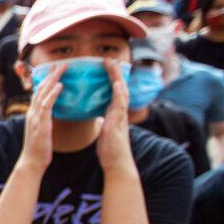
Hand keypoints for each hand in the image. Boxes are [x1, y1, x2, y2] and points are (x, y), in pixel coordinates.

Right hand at [18, 63, 61, 173]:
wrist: (32, 163)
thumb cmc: (39, 150)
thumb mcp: (42, 132)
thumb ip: (46, 122)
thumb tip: (53, 116)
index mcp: (33, 115)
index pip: (38, 93)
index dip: (46, 81)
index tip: (55, 71)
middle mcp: (32, 113)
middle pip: (41, 89)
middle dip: (50, 75)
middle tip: (61, 64)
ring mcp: (35, 117)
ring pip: (43, 93)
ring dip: (53, 79)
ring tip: (62, 68)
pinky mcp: (41, 123)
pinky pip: (47, 104)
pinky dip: (53, 93)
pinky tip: (60, 85)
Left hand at [97, 59, 134, 173]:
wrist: (116, 164)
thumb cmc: (110, 149)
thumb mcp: (105, 130)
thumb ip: (105, 120)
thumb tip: (101, 115)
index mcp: (115, 114)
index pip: (114, 92)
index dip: (111, 79)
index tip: (106, 66)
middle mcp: (119, 113)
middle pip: (120, 88)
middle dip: (115, 73)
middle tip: (110, 59)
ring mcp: (120, 118)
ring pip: (122, 94)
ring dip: (118, 78)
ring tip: (113, 65)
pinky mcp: (117, 125)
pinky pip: (120, 107)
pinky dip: (119, 95)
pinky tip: (117, 85)